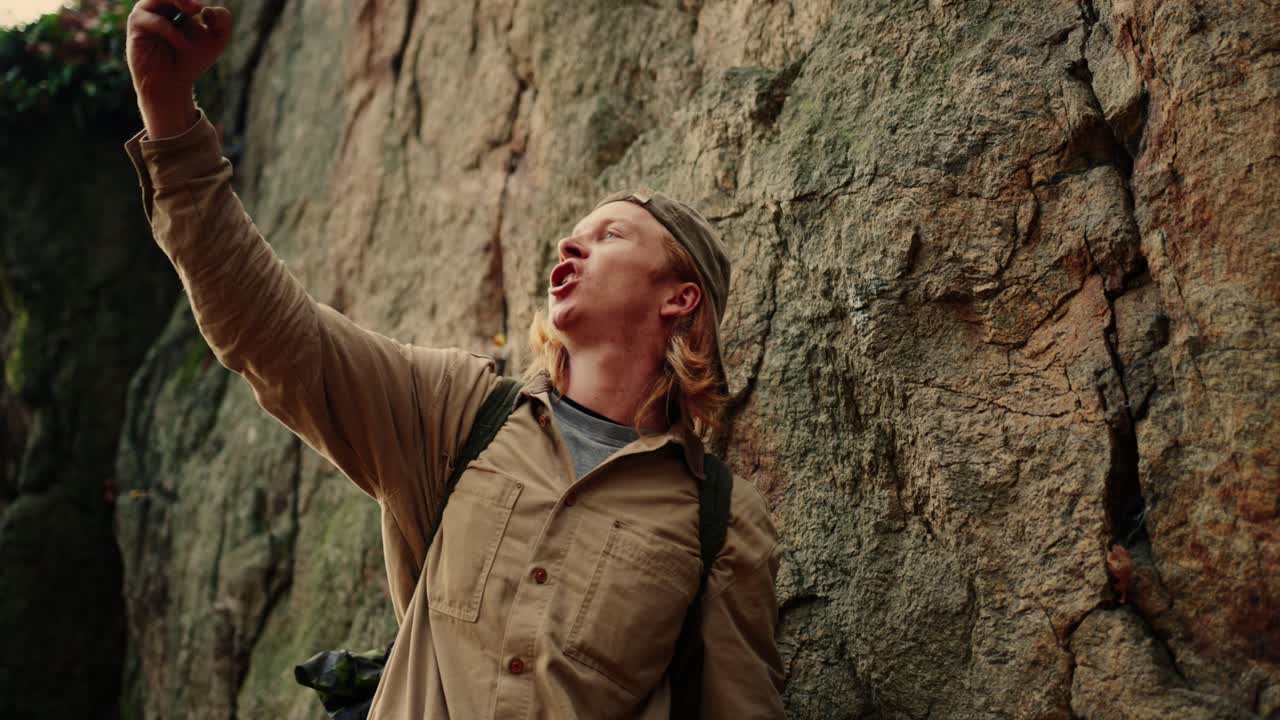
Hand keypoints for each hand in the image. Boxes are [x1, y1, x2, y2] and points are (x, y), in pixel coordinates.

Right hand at [125, 0, 232, 136]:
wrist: (173, 84)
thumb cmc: (192, 61)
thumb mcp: (217, 40)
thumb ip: (223, 20)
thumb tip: (207, 9)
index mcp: (177, 5)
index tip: (203, 9)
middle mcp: (159, 6)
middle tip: (197, 7)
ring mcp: (146, 14)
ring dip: (178, 3)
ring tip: (194, 13)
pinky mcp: (136, 26)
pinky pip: (151, 19)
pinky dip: (170, 30)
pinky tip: (182, 44)